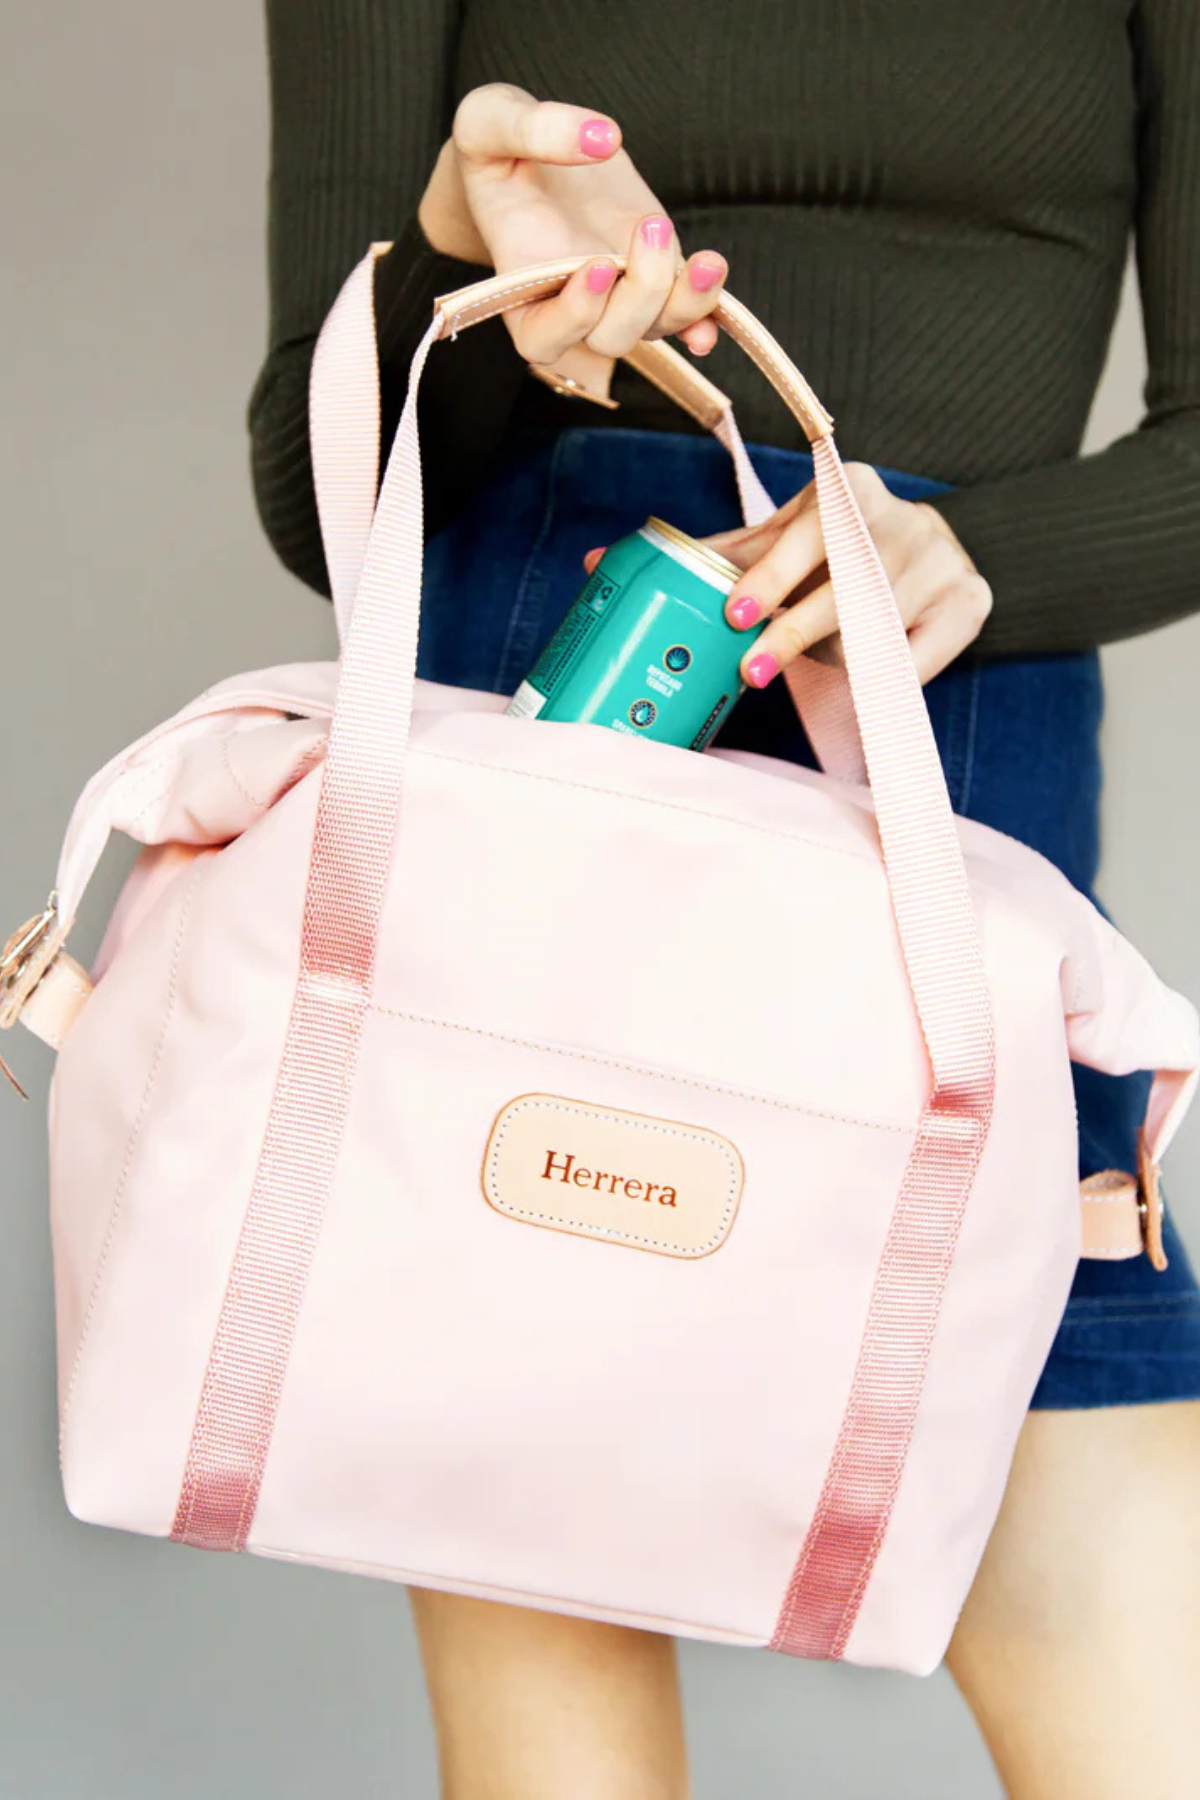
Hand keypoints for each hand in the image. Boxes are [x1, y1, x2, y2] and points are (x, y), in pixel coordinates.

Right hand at [418, 83, 726, 390]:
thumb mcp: (489, 121)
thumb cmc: (498, 147)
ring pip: (656, 328)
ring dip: (687, 304)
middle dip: (639, 295)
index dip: (574, 316)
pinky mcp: (656, 273)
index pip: (544, 339)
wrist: (532, 153)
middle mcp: (572, 307)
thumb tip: (601, 138)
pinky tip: (714, 285)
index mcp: (521, 292)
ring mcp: (619, 295)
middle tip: (649, 226)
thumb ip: (530, 128)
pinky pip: (686, 310)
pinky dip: (707, 309)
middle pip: (611, 337)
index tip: (597, 266)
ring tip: (708, 261)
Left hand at [706, 465, 991, 685]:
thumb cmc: (841, 548)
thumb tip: (621, 563)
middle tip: (752, 670)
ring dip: (834, 656)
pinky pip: (913, 663)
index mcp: (852, 490)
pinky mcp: (969, 603)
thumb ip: (728, 556)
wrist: (937, 546)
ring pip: (873, 631)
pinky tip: (861, 679)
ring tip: (818, 656)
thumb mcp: (788, 538)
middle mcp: (904, 519)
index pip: (806, 536)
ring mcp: (943, 562)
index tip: (736, 613)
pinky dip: (879, 679)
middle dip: (793, 633)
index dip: (771, 577)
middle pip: (843, 588)